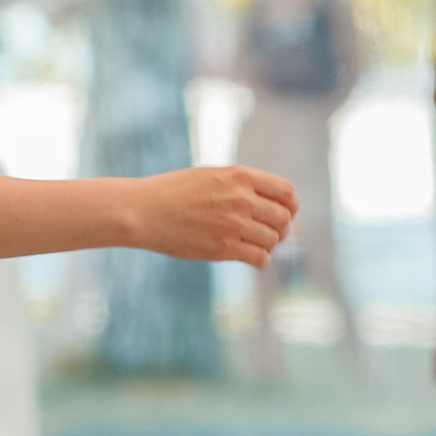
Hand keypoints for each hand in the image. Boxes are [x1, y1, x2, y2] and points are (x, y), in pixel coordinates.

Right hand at [128, 166, 296, 265]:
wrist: (144, 211)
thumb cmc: (173, 192)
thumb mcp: (211, 176)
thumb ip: (240, 184)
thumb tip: (269, 201)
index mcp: (239, 176)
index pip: (286, 192)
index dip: (291, 205)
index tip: (285, 213)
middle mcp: (240, 198)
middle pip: (283, 218)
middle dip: (281, 228)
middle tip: (270, 233)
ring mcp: (233, 224)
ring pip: (273, 239)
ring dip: (269, 244)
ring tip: (255, 244)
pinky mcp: (223, 248)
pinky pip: (259, 258)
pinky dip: (260, 260)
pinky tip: (250, 257)